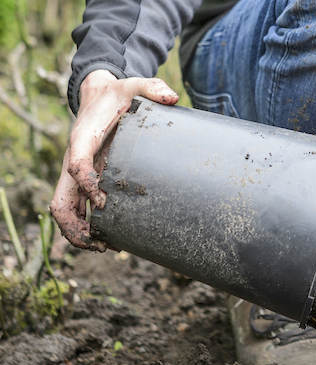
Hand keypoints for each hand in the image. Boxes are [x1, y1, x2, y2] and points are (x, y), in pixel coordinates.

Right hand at [50, 69, 178, 249]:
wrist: (99, 94)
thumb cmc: (117, 94)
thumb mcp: (133, 84)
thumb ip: (152, 87)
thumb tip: (173, 97)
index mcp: (83, 140)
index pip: (76, 167)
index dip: (88, 187)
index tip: (104, 203)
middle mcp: (74, 160)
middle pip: (60, 201)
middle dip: (75, 227)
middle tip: (101, 244)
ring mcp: (76, 174)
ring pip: (64, 211)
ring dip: (78, 234)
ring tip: (106, 248)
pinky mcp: (84, 180)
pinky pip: (77, 208)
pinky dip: (86, 226)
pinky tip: (110, 238)